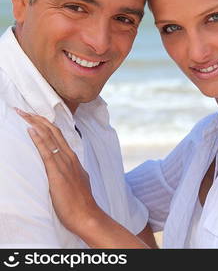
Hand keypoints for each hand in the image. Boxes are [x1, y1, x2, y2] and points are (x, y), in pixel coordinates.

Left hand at [15, 108, 101, 235]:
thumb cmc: (81, 202)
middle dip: (37, 119)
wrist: (87, 215)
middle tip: (23, 109)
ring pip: (50, 138)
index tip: (33, 116)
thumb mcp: (77, 180)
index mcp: (73, 159)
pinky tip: (31, 131)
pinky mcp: (57, 173)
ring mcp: (64, 164)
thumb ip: (71, 170)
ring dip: (35, 124)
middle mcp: (70, 157)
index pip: (58, 135)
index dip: (45, 124)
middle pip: (53, 132)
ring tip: (23, 114)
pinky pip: (47, 152)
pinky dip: (39, 140)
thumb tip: (64, 167)